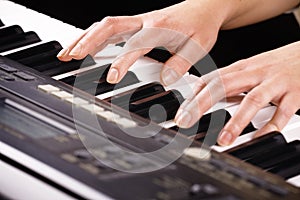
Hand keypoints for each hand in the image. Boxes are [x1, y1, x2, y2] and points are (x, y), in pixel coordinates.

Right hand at [57, 0, 234, 84]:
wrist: (203, 10)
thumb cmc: (200, 26)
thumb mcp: (199, 47)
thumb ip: (181, 63)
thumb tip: (165, 80)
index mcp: (159, 28)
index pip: (135, 44)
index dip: (122, 60)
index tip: (111, 77)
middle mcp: (144, 22)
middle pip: (109, 26)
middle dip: (87, 41)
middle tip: (71, 57)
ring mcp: (137, 22)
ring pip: (105, 26)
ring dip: (84, 37)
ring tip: (67, 53)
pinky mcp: (135, 25)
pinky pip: (110, 29)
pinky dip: (93, 37)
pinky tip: (84, 47)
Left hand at [175, 41, 299, 145]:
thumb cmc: (276, 64)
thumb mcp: (249, 69)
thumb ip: (229, 82)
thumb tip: (205, 94)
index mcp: (241, 68)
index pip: (211, 80)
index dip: (193, 96)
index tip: (180, 112)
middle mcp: (255, 74)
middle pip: (223, 86)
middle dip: (201, 104)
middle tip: (186, 121)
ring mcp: (274, 83)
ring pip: (252, 100)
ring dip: (236, 121)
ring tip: (223, 139)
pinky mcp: (295, 93)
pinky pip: (282, 112)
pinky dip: (270, 126)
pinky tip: (259, 138)